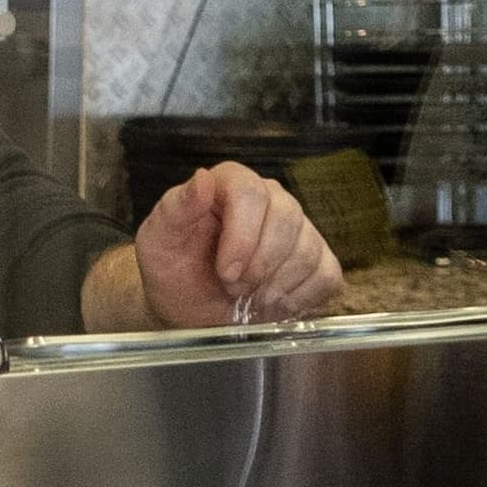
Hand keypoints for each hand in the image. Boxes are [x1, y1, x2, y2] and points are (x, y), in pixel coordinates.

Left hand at [93, 162, 341, 330]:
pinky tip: (273, 304)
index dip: (242, 235)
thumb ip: (176, 208)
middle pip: (287, 217)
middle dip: (260, 264)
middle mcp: (271, 200)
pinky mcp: (319, 262)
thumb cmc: (173, 270)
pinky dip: (300, 298)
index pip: (250, 192)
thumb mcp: (159, 241)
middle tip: (234, 290)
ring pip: (308, 250)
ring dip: (276, 286)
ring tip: (249, 298)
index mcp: (230, 185)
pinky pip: (327, 276)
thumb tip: (202, 178)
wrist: (189, 308)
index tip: (226, 272)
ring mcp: (299, 230)